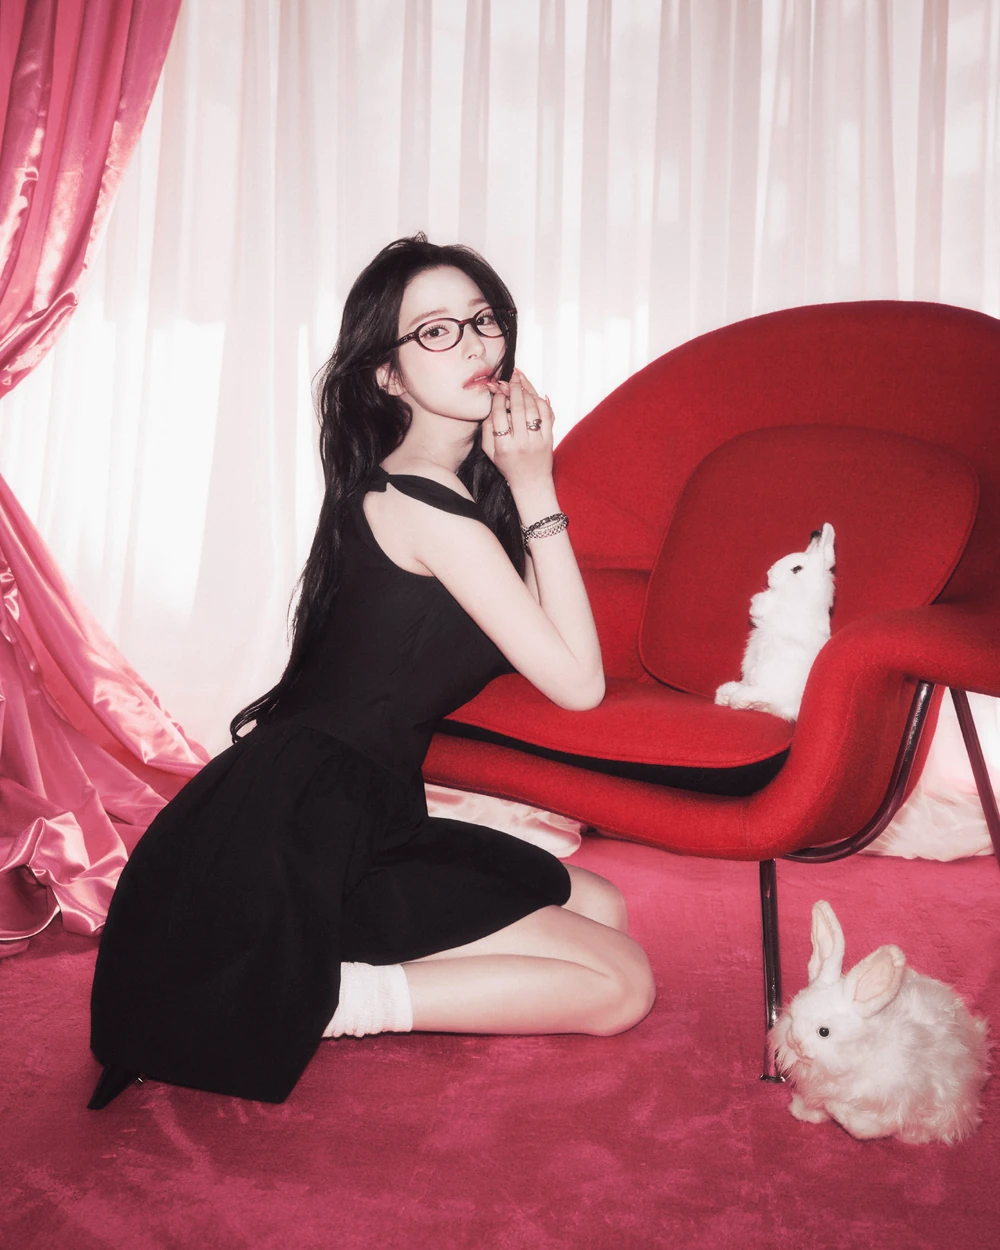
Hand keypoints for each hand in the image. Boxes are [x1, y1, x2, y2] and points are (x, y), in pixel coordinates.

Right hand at [481, 368, 554, 494]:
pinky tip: (534, 395)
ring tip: (521, 383)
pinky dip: (541, 402)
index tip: (498, 390)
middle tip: (511, 378)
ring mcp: (536, 440)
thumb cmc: (508, 466)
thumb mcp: (490, 452)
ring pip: (532, 409)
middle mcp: (521, 443)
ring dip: (527, 392)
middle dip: (514, 389)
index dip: (498, 399)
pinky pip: (546, 414)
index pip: (499, 415)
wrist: (531, 482)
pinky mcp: (548, 439)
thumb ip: (487, 430)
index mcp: (504, 446)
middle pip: (517, 408)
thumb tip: (493, 408)